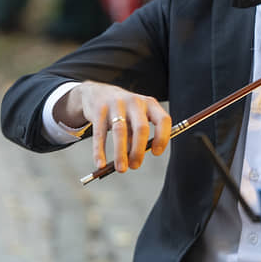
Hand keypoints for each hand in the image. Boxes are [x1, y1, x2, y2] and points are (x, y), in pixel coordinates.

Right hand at [57, 82, 171, 172]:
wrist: (98, 92)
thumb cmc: (123, 110)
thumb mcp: (136, 117)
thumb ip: (137, 134)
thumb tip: (135, 158)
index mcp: (150, 104)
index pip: (163, 120)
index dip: (162, 137)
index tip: (156, 152)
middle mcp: (135, 102)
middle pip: (141, 128)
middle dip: (138, 150)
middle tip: (135, 165)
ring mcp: (116, 104)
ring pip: (120, 131)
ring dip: (121, 153)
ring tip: (121, 168)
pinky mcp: (99, 110)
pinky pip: (100, 134)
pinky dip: (100, 151)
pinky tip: (101, 163)